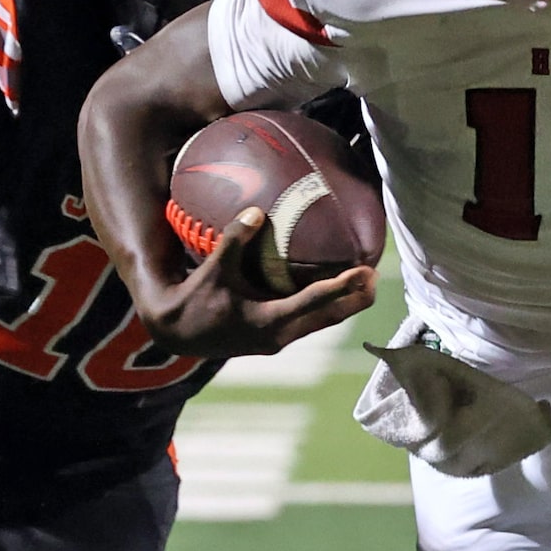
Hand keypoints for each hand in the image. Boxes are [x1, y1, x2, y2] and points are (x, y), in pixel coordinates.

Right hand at [139, 206, 377, 358]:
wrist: (175, 333)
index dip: (342, 287)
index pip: (314, 301)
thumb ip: (235, 240)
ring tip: (365, 284)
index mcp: (268, 321)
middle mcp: (279, 336)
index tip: (364, 272)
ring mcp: (277, 340)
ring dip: (344, 305)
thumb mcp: (212, 269)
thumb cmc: (193, 300)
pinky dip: (325, 306)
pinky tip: (334, 291)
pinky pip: (308, 322)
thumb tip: (257, 211)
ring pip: (321, 322)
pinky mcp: (272, 338)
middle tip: (376, 276)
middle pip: (329, 317)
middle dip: (355, 299)